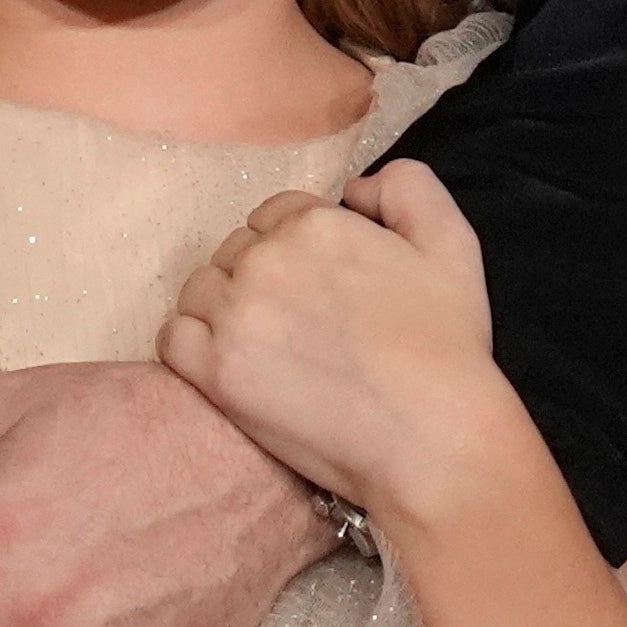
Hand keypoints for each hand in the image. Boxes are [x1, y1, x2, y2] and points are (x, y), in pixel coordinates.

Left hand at [156, 162, 514, 516]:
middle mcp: (264, 261)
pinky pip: (174, 338)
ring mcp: (234, 316)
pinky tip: (231, 363)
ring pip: (201, 290)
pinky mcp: (214, 371)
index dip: (298, 250)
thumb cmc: (447, 347)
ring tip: (270, 346)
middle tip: (303, 324)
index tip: (322, 289)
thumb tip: (353, 188)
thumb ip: (406, 188)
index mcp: (314, 224)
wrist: (431, 438)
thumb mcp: (452, 242)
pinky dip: (194, 346)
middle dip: (263, 278)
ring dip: (225, 309)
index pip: (275, 215)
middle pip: (236, 251)